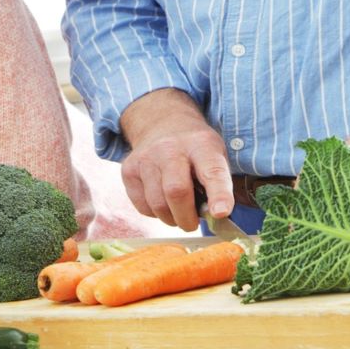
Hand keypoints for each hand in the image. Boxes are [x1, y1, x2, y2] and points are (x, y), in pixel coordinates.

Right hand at [117, 89, 233, 230]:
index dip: (219, 194)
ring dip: (171, 218)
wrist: (162, 124)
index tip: (220, 213)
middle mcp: (171, 148)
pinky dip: (156, 213)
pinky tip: (162, 200)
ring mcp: (146, 158)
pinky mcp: (129, 170)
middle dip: (187, 217)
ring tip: (178, 211)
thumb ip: (219, 185)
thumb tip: (216, 218)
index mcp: (202, 145)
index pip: (213, 171)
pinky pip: (143, 207)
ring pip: (158, 205)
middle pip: (177, 191)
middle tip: (192, 224)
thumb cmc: (195, 150)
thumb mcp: (216, 155)